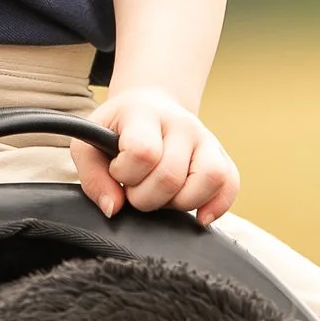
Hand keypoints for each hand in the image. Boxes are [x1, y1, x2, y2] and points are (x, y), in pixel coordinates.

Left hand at [70, 84, 238, 226]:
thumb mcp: (88, 144)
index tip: (118, 171)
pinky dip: (217, 206)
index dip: (126, 173)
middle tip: (137, 188)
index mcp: (145, 114)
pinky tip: (198, 214)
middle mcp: (181, 124)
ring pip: (209, 180)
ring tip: (163, 195)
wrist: (148, 106)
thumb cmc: (116, 130)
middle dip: (146, 197)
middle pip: (171, 176)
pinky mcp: (222, 157)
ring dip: (180, 203)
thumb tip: (114, 208)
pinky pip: (230, 185)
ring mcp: (206, 139)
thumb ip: (92, 177)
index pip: (143, 152)